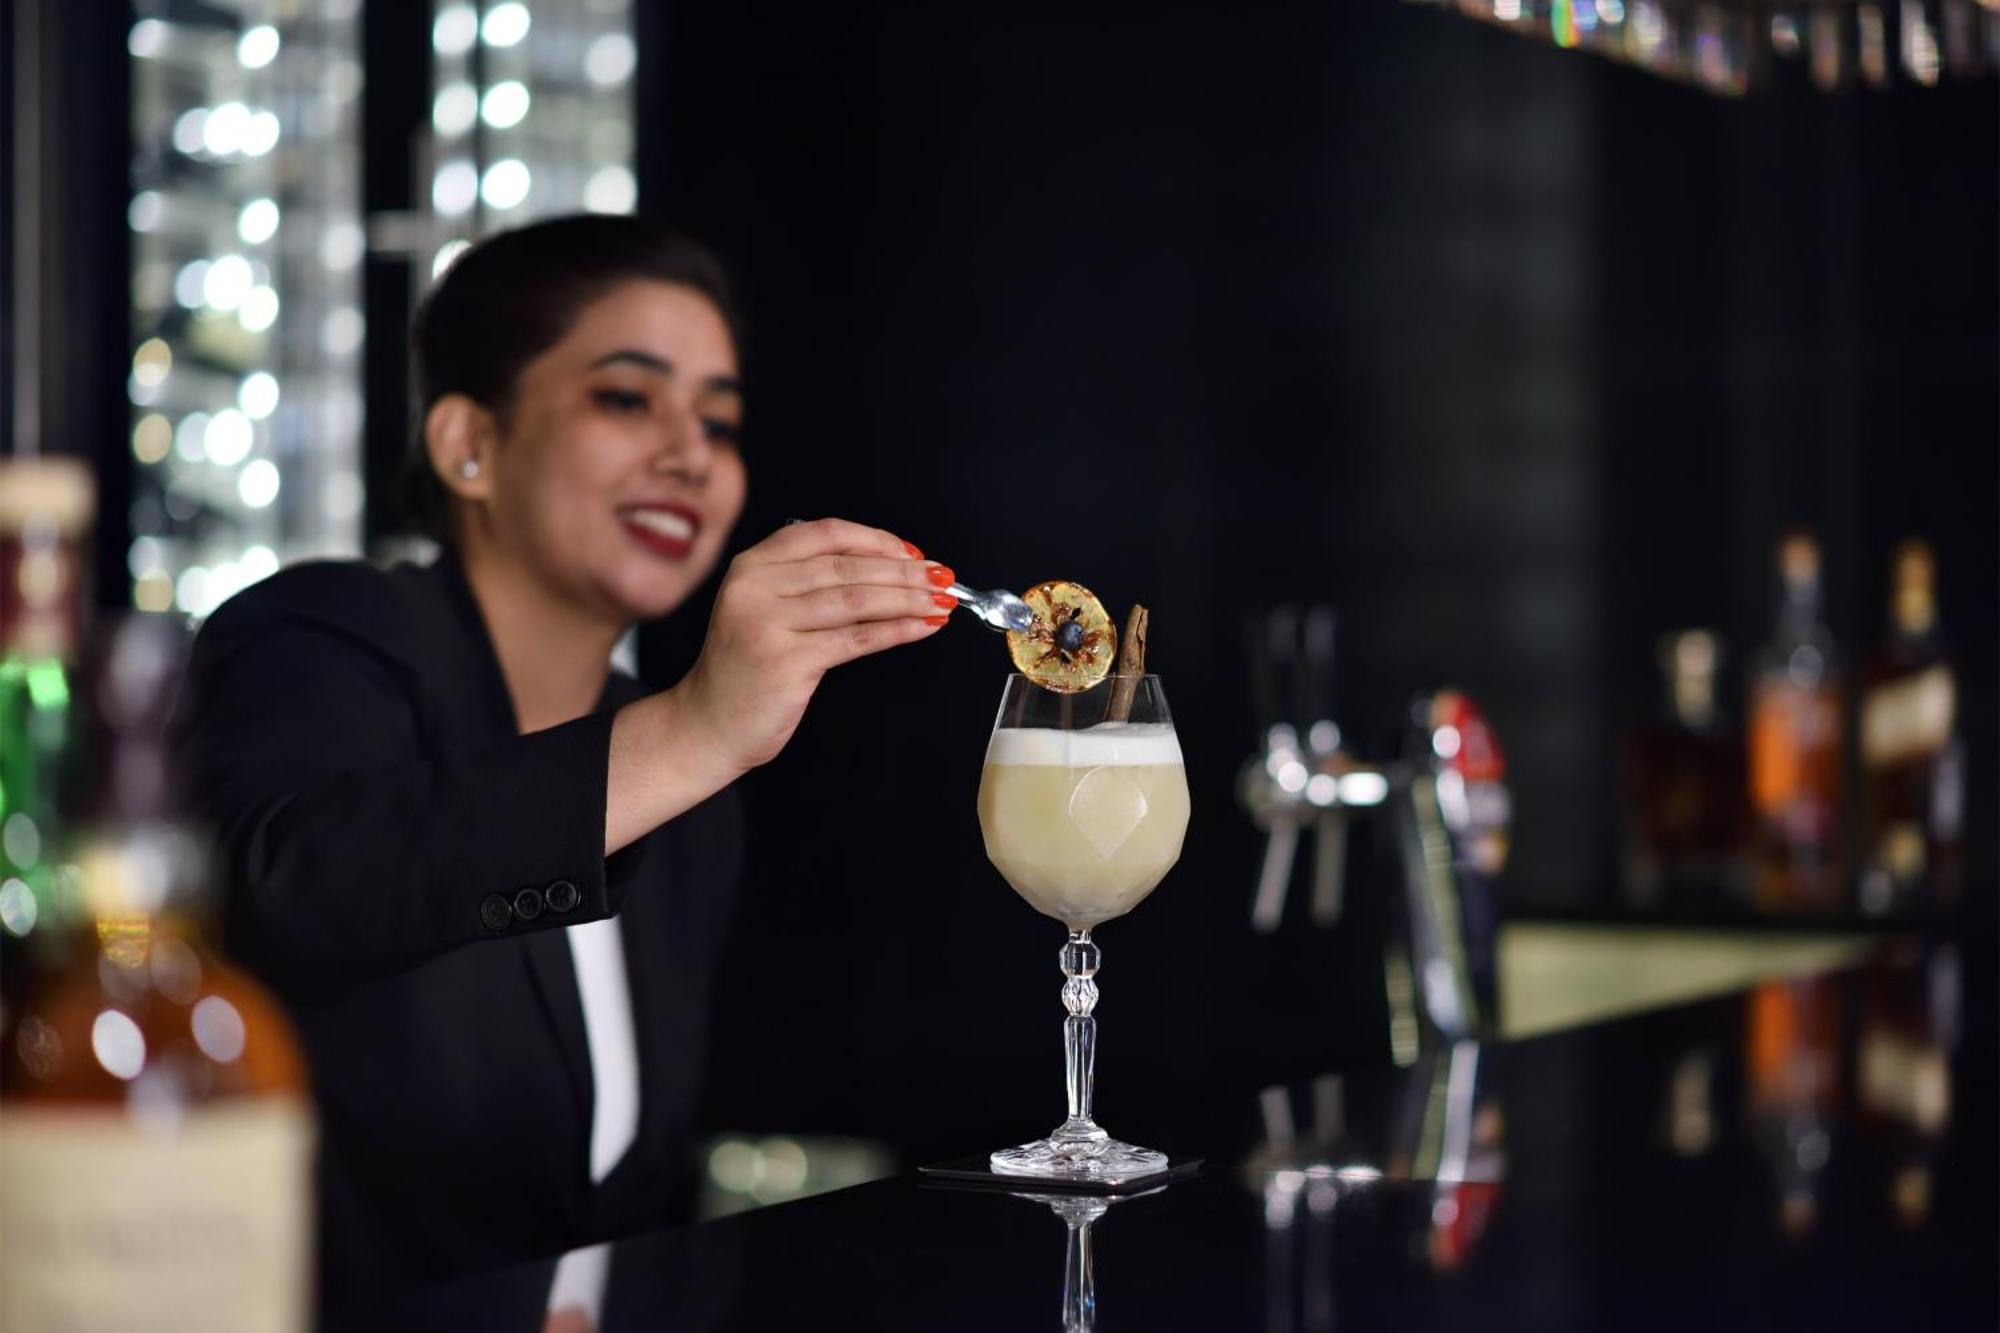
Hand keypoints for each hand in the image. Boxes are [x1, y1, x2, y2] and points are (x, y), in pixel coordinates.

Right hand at [672, 517, 949, 774]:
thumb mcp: (765, 609)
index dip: (875, 540)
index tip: (911, 553)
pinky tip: (920, 627)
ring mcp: (767, 625)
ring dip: (906, 599)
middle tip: (940, 577)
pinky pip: (855, 639)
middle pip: (846, 567)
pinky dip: (896, 630)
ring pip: (855, 600)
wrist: (708, 724)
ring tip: (938, 601)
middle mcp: (755, 588)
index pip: (825, 534)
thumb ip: (808, 583)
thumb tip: (887, 568)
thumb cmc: (745, 669)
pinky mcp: (786, 662)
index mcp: (751, 566)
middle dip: (902, 571)